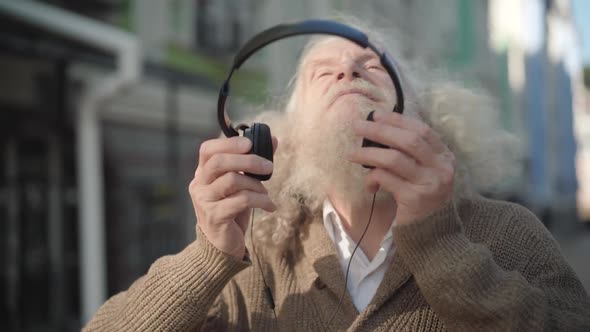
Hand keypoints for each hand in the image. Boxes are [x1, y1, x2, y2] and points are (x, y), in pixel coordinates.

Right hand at [189, 136, 276, 258]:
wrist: (221, 246)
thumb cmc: (232, 210)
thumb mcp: (241, 184)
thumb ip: (253, 162)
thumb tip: (273, 139)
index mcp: (203, 173)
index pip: (208, 150)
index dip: (229, 143)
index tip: (250, 144)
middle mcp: (199, 185)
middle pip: (219, 162)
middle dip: (248, 161)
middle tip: (269, 166)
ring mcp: (205, 201)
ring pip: (232, 180)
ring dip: (256, 184)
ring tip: (266, 193)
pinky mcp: (215, 217)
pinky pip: (241, 200)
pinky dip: (260, 200)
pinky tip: (269, 206)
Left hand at [348, 110, 454, 225]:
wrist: (430, 233)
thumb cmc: (421, 197)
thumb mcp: (422, 172)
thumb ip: (409, 153)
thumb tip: (378, 128)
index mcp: (445, 157)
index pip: (421, 130)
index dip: (398, 120)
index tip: (376, 114)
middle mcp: (441, 169)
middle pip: (408, 140)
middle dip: (380, 131)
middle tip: (358, 126)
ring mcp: (430, 184)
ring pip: (394, 158)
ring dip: (369, 154)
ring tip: (352, 154)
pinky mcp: (415, 199)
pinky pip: (386, 179)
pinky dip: (372, 178)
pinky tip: (369, 186)